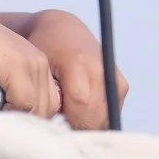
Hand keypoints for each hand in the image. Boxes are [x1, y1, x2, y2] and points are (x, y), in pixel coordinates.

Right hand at [0, 0, 61, 117]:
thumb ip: (8, 90)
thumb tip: (11, 120)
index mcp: (37, 63)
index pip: (50, 103)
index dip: (32, 118)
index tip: (13, 128)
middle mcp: (40, 62)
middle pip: (49, 108)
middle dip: (28, 123)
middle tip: (6, 132)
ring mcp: (31, 63)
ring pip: (39, 109)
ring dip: (19, 121)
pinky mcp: (16, 67)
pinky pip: (25, 103)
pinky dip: (11, 115)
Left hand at [17, 9, 128, 130]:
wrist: (62, 31)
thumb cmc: (42, 49)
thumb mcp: (37, 68)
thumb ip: (44, 95)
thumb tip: (51, 128)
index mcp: (78, 61)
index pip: (80, 103)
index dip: (67, 121)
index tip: (53, 127)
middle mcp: (101, 68)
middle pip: (94, 114)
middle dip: (77, 127)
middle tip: (60, 127)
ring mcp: (114, 78)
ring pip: (105, 118)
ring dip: (87, 125)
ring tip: (69, 118)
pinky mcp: (121, 86)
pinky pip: (110, 114)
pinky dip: (96, 119)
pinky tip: (80, 112)